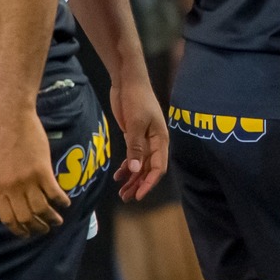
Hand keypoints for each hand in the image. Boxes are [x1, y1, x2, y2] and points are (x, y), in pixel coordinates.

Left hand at [0, 110, 69, 235]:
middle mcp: (11, 188)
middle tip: (45, 229)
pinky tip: (66, 203)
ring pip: (41, 208)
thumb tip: (11, 200)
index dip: (18, 230)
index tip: (27, 234)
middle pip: (25, 217)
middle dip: (37, 227)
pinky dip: (61, 201)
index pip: (7, 218)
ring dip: (51, 218)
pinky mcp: (42, 170)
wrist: (12, 121)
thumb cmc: (1, 140)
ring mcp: (27, 180)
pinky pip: (54, 193)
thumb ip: (2, 185)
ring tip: (58, 220)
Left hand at [109, 73, 170, 202]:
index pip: (158, 167)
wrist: (129, 81)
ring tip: (122, 192)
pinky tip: (119, 175)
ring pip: (140, 165)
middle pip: (149, 169)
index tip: (139, 196)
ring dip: (132, 179)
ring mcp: (144, 140)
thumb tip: (136, 170)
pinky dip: (127, 167)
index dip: (149, 183)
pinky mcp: (134, 136)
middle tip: (126, 198)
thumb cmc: (137, 100)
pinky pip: (133, 156)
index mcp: (161, 140)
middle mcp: (155, 142)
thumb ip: (135, 148)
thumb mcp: (135, 124)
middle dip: (139, 184)